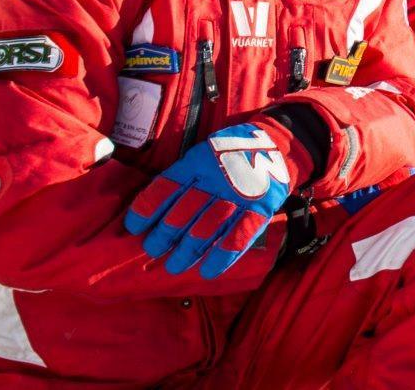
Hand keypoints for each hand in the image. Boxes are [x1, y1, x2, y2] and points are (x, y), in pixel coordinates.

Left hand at [124, 120, 308, 277]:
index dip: (146, 210)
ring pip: (206, 230)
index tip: (134, 228)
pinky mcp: (261, 209)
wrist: (280, 142)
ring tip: (173, 266)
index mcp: (200, 161)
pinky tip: (207, 272)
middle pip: (182, 214)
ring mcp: (240, 195)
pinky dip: (222, 258)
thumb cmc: (234, 150)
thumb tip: (152, 207)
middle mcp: (217, 179)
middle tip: (152, 250)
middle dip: (163, 236)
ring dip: (187, 252)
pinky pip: (238, 238)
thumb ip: (184, 175)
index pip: (165, 188)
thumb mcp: (206, 151)